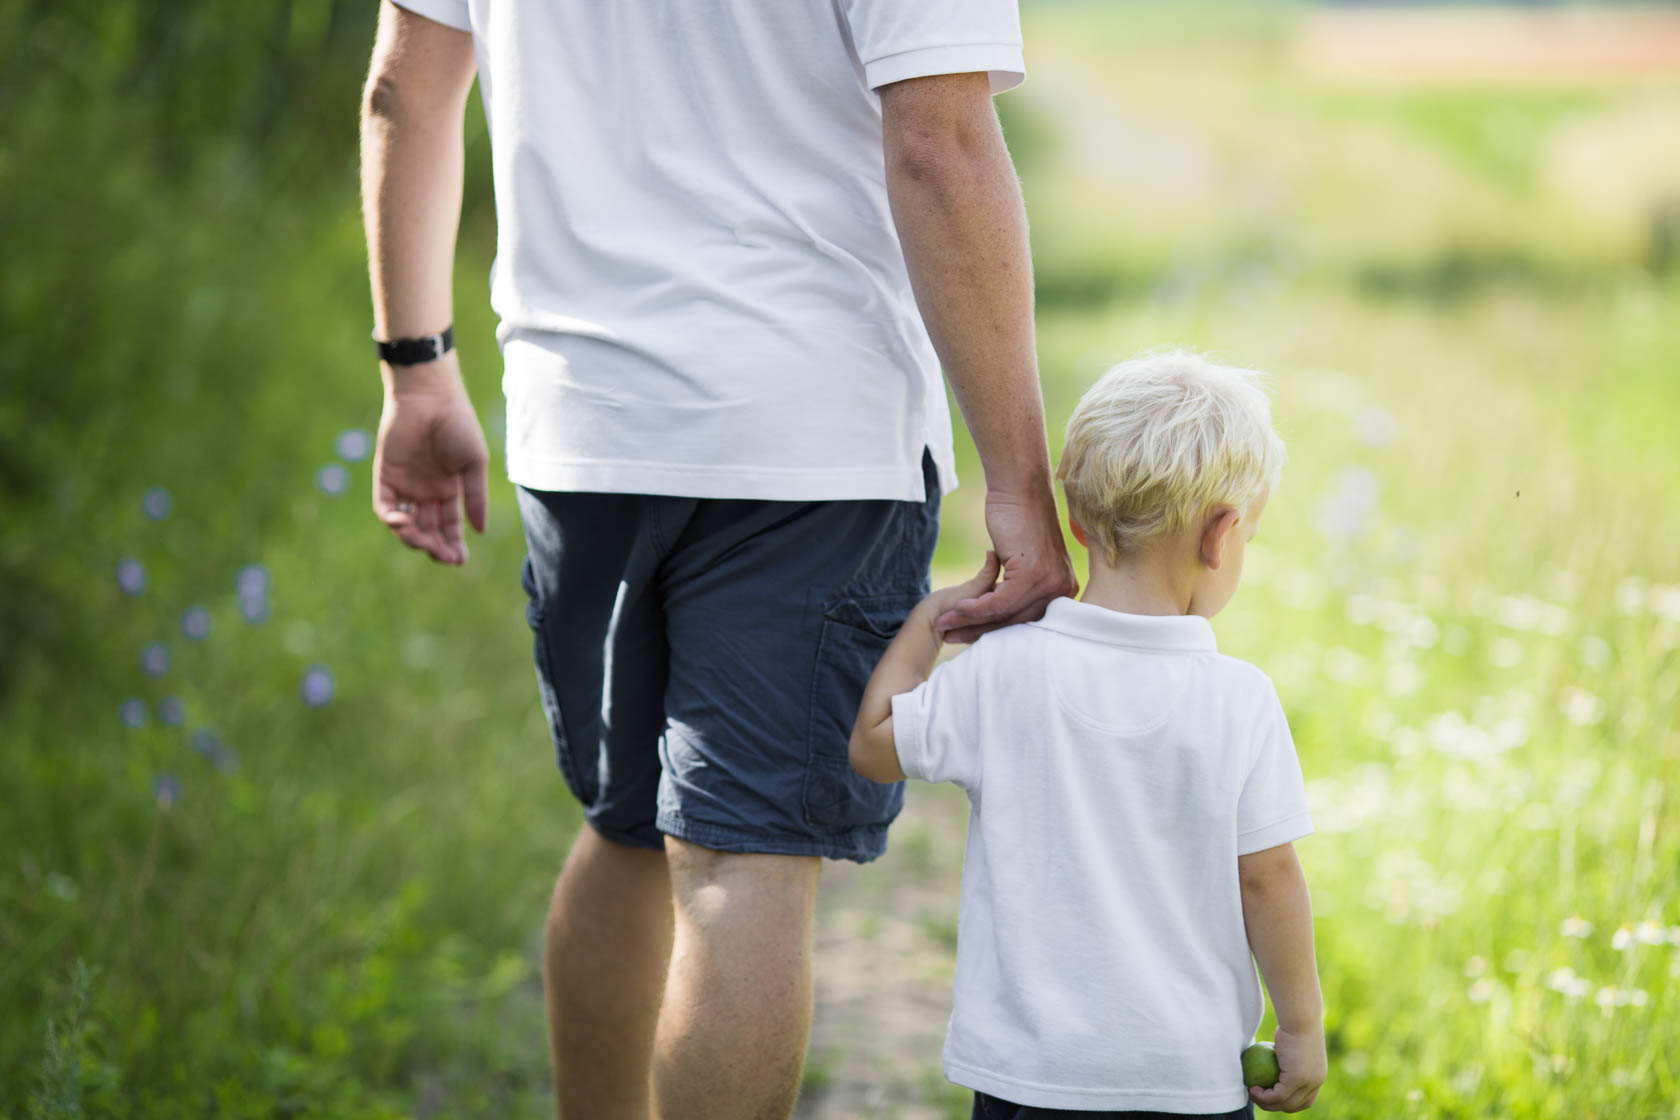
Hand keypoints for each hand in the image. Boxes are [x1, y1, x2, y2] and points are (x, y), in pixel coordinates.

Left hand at [372, 354, 488, 565]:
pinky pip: (385, 508)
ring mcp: (405, 485)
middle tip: (445, 556)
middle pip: (428, 530)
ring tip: (426, 542)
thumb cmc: (458, 426)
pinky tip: (405, 524)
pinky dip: (393, 520)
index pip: (449, 526)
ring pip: (406, 524)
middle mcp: (426, 491)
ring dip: (415, 538)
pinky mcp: (385, 477)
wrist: (431, 398)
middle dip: (436, 547)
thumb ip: (475, 498)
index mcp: (449, 489)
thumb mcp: (474, 465)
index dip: (453, 544)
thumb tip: (480, 531)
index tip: (460, 560)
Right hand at [934, 486, 1077, 641]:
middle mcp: (1063, 589)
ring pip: (1004, 615)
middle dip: (979, 631)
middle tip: (951, 636)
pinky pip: (998, 602)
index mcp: (1064, 590)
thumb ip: (1019, 589)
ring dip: (970, 621)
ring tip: (945, 624)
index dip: (994, 632)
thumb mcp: (1023, 561)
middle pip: (1015, 623)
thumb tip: (999, 617)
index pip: (1026, 622)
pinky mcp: (1033, 574)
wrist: (1021, 489)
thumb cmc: (1018, 520)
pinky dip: (975, 608)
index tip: (968, 636)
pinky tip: (957, 608)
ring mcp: (1050, 582)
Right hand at [1251, 1023, 1325, 1112]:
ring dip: (1266, 1103)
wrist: (1299, 1019)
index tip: (1270, 1096)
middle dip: (1275, 1106)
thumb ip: (1285, 1057)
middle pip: (1295, 1105)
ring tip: (1252, 1092)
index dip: (1287, 1103)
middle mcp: (1315, 1083)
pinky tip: (1253, 1089)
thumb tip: (1272, 1064)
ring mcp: (1307, 1083)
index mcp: (1317, 1076)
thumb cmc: (1293, 1025)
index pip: (1304, 1099)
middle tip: (1258, 1097)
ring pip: (1285, 1103)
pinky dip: (1263, 1096)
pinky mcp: (1296, 1080)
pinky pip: (1277, 1095)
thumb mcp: (1290, 1044)